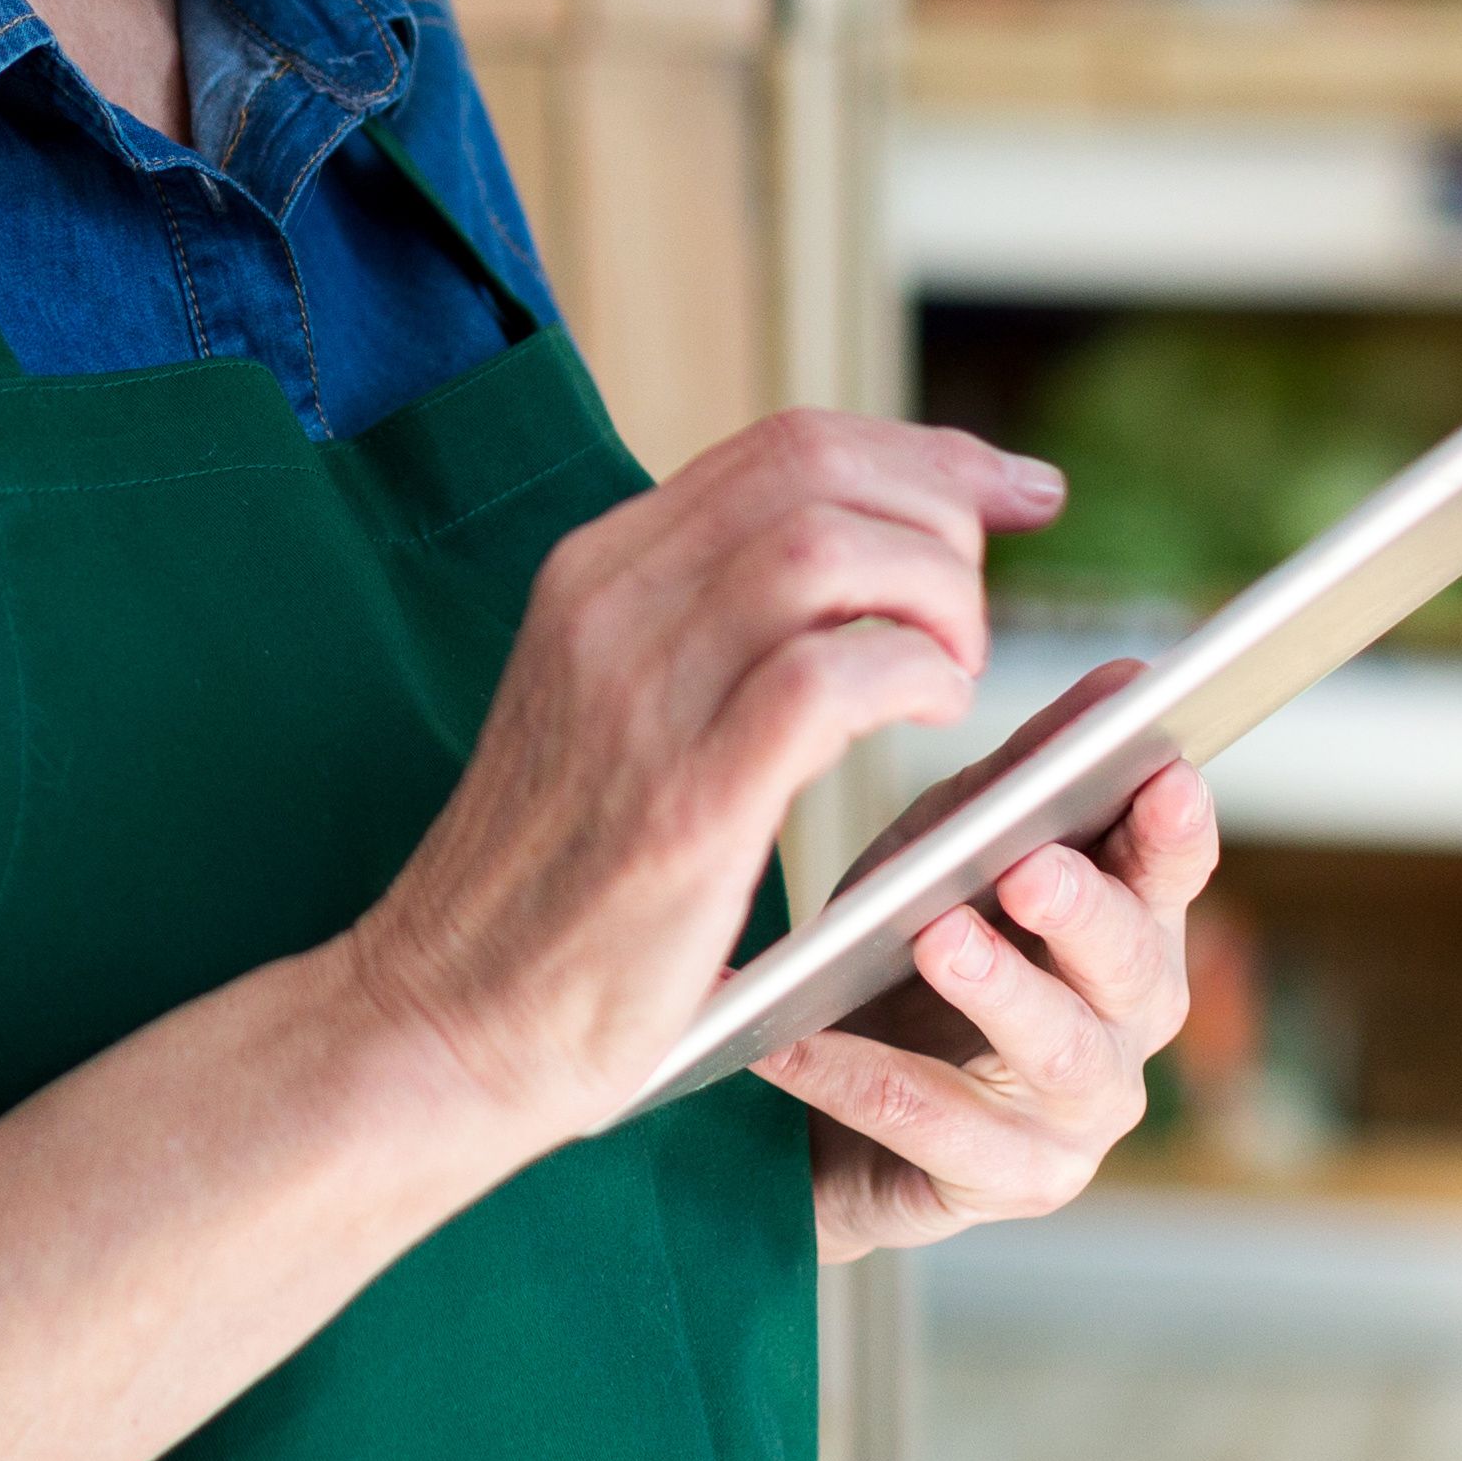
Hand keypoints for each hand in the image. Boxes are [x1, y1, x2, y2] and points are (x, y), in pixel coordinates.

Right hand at [342, 414, 1058, 1146]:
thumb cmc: (550, 882)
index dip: (928, 454)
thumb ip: (700, 628)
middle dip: (947, 516)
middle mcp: (608, 604)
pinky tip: (927, 716)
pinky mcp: (683, 798)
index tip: (1017, 491)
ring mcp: (637, 693)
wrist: (444, 1014)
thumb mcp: (602, 707)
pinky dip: (911, 676)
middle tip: (982, 612)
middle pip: (820, 473)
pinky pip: (831, 675)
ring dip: (934, 597)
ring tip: (952, 674)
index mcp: (592, 572)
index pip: (786, 447)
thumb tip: (853, 566)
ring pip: (830, 549)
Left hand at [758, 657, 1219, 1258]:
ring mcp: (1077, 1115)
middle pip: (1132, 964)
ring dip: (997, 992)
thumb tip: (1122, 681)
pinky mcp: (1007, 1181)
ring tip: (934, 938)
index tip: (1162, 777)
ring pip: (1056, 1052)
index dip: (1175, 830)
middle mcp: (1126, 1022)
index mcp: (1130, 923)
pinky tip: (792, 1040)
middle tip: (1027, 868)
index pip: (1172, 868)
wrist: (822, 1096)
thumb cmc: (906, 949)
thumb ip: (1032, 775)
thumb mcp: (955, 845)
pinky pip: (934, 1129)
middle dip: (1083, 911)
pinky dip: (857, 1077)